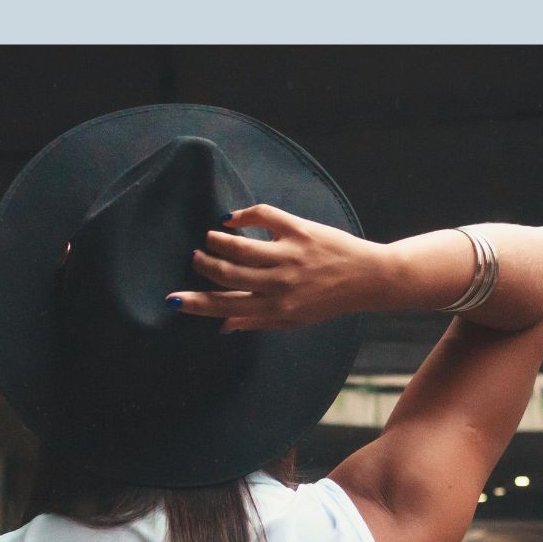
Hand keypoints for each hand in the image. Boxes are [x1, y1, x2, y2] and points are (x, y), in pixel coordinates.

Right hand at [167, 204, 390, 332]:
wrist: (368, 279)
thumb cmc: (329, 302)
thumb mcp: (294, 320)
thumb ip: (257, 321)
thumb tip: (222, 326)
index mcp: (275, 307)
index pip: (226, 305)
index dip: (196, 303)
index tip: (174, 299)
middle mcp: (280, 282)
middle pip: (227, 273)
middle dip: (205, 265)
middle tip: (196, 258)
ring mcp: (289, 255)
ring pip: (239, 246)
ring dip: (218, 241)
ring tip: (210, 239)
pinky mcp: (300, 230)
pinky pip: (263, 217)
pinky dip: (242, 216)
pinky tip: (231, 219)